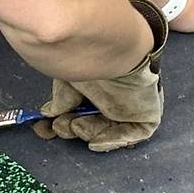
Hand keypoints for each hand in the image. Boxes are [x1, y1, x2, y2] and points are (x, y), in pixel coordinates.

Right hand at [32, 63, 162, 151]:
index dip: (64, 122)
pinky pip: (133, 135)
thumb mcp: (67, 78)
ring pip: (110, 131)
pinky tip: (96, 141)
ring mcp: (131, 106)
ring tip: (76, 124)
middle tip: (62, 126)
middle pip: (94, 123)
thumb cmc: (91, 56)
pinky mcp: (147, 114)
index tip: (46, 128)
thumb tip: (48, 113)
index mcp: (96, 84)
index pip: (81, 109)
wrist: (114, 50)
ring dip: (89, 133)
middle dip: (74, 128)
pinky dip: (113, 141)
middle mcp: (113, 95)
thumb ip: (61, 97)